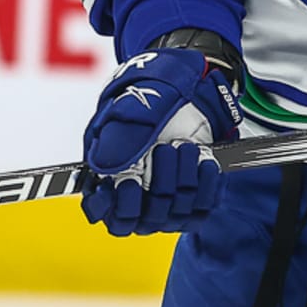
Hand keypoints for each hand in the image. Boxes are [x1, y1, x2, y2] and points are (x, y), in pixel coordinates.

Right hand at [79, 48, 240, 235]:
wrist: (188, 88)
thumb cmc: (151, 94)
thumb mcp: (131, 108)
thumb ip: (119, 138)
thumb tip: (108, 170)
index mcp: (107, 172)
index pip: (100, 211)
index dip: (113, 206)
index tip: (129, 182)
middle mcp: (134, 192)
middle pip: (143, 218)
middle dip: (158, 185)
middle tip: (166, 149)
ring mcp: (165, 199)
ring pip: (173, 216)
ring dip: (183, 181)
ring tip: (186, 147)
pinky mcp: (193, 198)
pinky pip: (201, 209)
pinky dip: (207, 187)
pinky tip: (206, 162)